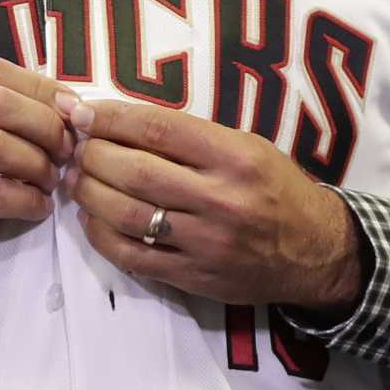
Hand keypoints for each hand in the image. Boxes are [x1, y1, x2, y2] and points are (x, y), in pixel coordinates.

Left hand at [63, 99, 365, 311]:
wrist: (316, 252)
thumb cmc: (276, 188)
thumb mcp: (247, 146)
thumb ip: (191, 137)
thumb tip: (121, 121)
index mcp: (235, 157)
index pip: (159, 130)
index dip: (112, 119)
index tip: (82, 112)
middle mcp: (221, 199)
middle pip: (137, 172)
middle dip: (93, 155)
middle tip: (74, 146)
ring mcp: (206, 243)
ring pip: (129, 215)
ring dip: (89, 194)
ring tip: (74, 179)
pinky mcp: (194, 277)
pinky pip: (134, 257)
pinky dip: (102, 235)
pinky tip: (91, 218)